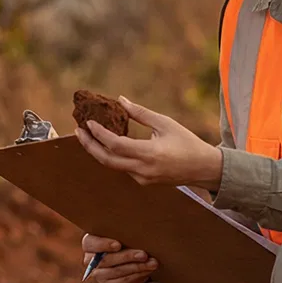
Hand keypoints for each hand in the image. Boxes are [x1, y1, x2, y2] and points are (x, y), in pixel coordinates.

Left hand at [78, 96, 224, 189]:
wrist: (203, 168)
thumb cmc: (186, 142)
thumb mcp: (165, 123)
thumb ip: (141, 114)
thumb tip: (121, 101)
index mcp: (149, 154)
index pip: (115, 145)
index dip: (99, 134)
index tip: (89, 122)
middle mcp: (143, 170)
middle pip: (107, 160)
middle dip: (89, 145)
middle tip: (78, 131)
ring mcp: (142, 178)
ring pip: (113, 166)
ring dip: (99, 151)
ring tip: (88, 135)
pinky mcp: (143, 181)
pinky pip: (123, 168)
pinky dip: (113, 156)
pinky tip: (107, 144)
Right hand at [82, 233, 157, 282]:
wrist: (125, 252)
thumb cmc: (122, 236)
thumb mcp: (120, 230)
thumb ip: (123, 229)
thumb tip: (139, 225)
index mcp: (89, 243)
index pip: (91, 244)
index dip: (104, 245)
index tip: (118, 245)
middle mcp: (90, 260)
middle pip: (107, 260)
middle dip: (128, 257)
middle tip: (144, 255)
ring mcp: (98, 274)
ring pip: (117, 273)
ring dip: (137, 268)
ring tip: (152, 264)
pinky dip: (136, 277)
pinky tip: (147, 272)